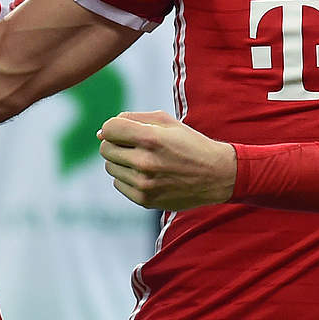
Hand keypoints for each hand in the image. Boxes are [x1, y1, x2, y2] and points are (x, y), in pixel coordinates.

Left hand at [97, 110, 235, 210]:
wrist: (216, 175)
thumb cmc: (190, 144)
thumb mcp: (167, 122)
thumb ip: (133, 119)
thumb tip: (102, 131)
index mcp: (151, 138)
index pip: (109, 129)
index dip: (112, 127)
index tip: (123, 130)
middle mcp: (145, 162)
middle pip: (106, 149)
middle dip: (115, 143)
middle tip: (135, 144)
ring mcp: (144, 184)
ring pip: (110, 167)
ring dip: (122, 161)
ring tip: (143, 159)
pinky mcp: (145, 200)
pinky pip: (119, 184)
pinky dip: (127, 177)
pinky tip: (147, 174)